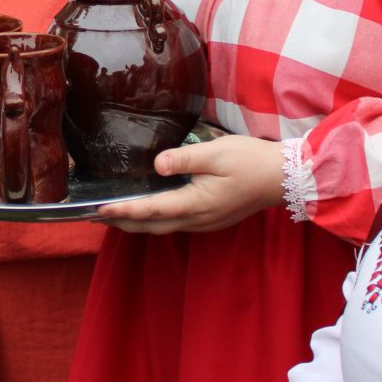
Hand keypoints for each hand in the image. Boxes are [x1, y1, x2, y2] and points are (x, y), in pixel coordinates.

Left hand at [97, 136, 283, 233]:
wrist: (284, 178)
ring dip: (139, 224)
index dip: (122, 211)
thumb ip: (184, 159)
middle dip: (124, 223)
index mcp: (195, 203)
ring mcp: (206, 222)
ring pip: (164, 228)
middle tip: (97, 218)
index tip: (99, 210)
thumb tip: (157, 165)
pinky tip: (151, 212)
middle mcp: (197, 219)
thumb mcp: (216, 153)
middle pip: (152, 226)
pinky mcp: (212, 218)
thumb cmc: (251, 161)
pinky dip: (157, 220)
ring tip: (117, 217)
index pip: (150, 210)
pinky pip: (177, 224)